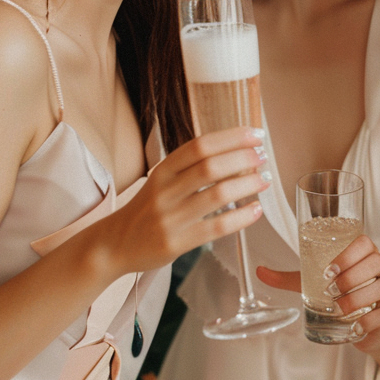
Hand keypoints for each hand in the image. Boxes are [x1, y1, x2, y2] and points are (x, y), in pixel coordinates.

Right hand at [96, 126, 268, 274]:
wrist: (114, 245)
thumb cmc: (146, 210)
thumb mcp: (161, 181)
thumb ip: (190, 168)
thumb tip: (236, 152)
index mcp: (162, 170)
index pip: (199, 146)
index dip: (231, 137)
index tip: (255, 134)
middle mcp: (165, 191)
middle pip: (210, 167)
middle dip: (243, 158)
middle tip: (263, 156)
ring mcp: (171, 217)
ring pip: (217, 195)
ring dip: (247, 185)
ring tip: (265, 180)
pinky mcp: (177, 242)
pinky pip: (216, 227)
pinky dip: (241, 217)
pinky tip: (256, 210)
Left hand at [260, 235, 379, 350]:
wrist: (361, 326)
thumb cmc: (339, 296)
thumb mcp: (312, 286)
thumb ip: (288, 278)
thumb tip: (260, 271)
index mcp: (362, 257)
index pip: (364, 243)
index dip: (348, 254)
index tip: (327, 271)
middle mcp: (379, 271)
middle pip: (376, 262)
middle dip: (352, 276)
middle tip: (331, 290)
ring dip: (359, 297)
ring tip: (338, 308)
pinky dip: (370, 320)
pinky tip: (355, 325)